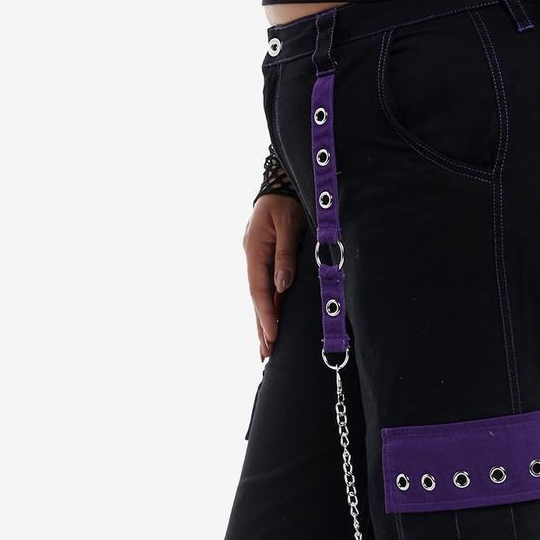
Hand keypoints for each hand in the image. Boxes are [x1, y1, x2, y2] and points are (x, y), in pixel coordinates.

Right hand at [243, 195, 304, 359]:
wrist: (278, 185)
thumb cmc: (285, 202)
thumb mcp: (288, 224)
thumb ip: (284, 255)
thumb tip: (282, 285)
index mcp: (254, 251)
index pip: (259, 290)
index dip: (266, 314)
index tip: (273, 335)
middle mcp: (251, 259)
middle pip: (256, 299)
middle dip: (262, 327)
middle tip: (266, 354)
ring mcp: (256, 261)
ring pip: (259, 297)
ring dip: (263, 322)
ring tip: (266, 349)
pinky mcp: (263, 261)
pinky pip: (265, 289)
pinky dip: (267, 308)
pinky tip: (271, 324)